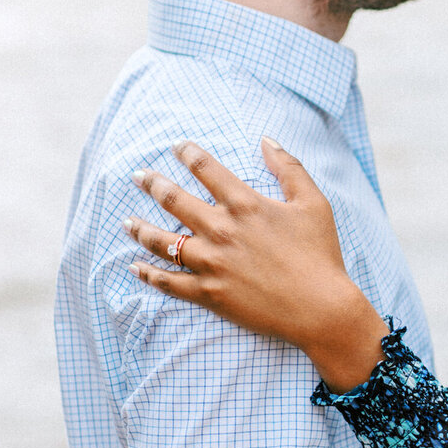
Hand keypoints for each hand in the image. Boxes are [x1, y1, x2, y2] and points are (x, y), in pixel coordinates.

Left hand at [125, 139, 388, 387]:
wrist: (320, 308)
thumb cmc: (320, 254)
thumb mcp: (312, 203)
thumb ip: (289, 167)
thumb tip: (266, 139)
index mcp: (245, 204)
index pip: (206, 169)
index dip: (188, 153)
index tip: (176, 146)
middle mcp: (222, 230)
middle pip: (174, 200)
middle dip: (153, 184)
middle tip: (138, 176)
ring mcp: (212, 263)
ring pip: (163, 242)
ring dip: (141, 228)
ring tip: (127, 221)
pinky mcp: (209, 294)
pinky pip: (170, 282)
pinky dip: (149, 274)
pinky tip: (136, 267)